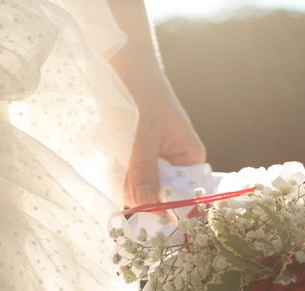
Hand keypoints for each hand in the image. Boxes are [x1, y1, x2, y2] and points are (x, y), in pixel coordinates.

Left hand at [122, 69, 205, 207]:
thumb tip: (145, 206)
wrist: (122, 62)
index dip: (166, 209)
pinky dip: (119, 177)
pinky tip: (113, 163)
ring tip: (119, 163)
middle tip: (124, 183)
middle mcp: (177, 165)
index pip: (185, 196)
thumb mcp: (144, 132)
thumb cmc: (141, 90)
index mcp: (191, 159)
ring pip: (141, 189)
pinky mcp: (137, 160)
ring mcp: (156, 163)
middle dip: (140, 195)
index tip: (144, 213)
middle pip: (160, 197)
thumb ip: (144, 169)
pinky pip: (129, 179)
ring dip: (126, 184)